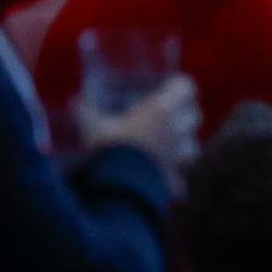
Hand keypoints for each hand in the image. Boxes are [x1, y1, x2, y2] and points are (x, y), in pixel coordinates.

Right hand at [68, 68, 198, 187]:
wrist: (121, 186)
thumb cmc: (109, 147)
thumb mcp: (91, 126)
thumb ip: (85, 112)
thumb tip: (75, 101)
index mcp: (160, 110)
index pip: (185, 88)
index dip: (181, 86)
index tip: (172, 86)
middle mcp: (177, 130)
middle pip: (195, 115)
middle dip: (187, 113)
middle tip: (171, 114)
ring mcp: (180, 156)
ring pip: (193, 146)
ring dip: (185, 145)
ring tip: (170, 147)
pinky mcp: (176, 180)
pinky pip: (181, 178)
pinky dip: (175, 179)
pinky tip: (165, 182)